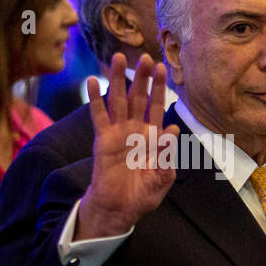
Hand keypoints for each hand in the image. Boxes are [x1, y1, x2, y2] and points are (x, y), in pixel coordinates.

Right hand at [75, 53, 179, 239]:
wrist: (120, 209)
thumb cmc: (142, 195)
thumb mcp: (162, 178)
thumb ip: (167, 155)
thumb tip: (171, 129)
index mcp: (152, 137)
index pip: (157, 106)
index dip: (159, 87)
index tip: (162, 68)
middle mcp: (135, 130)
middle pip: (139, 97)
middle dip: (142, 77)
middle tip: (146, 57)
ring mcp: (118, 133)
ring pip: (118, 100)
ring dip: (118, 79)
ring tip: (118, 58)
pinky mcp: (103, 140)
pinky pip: (99, 116)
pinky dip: (96, 98)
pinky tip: (93, 81)